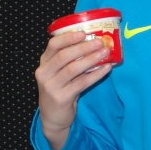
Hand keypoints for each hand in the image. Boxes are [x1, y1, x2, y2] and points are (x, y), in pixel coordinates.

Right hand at [36, 31, 112, 149]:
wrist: (53, 116)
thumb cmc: (61, 89)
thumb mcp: (60, 73)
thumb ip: (71, 60)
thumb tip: (96, 44)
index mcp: (44, 63)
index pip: (53, 45)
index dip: (68, 38)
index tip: (84, 33)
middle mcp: (44, 73)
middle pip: (64, 56)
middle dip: (83, 47)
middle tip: (100, 42)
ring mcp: (51, 86)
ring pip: (73, 69)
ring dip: (91, 59)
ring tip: (106, 53)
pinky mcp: (61, 98)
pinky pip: (82, 83)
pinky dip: (96, 75)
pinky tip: (107, 69)